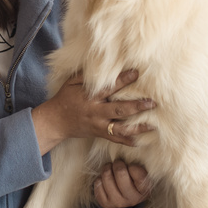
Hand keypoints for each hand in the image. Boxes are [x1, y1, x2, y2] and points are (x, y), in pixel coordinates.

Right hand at [31, 69, 154, 154]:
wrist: (55, 121)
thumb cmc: (65, 98)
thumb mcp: (71, 82)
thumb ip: (87, 75)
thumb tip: (103, 65)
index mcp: (90, 97)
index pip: (109, 87)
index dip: (123, 80)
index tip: (137, 73)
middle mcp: (95, 112)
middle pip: (118, 110)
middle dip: (136, 107)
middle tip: (152, 103)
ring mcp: (98, 125)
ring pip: (119, 129)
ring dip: (137, 128)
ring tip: (152, 125)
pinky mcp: (98, 134)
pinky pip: (114, 140)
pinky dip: (127, 141)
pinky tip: (140, 141)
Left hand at [94, 160, 150, 207]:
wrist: (127, 198)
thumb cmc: (134, 181)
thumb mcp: (142, 174)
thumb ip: (138, 165)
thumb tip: (127, 151)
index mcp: (144, 190)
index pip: (137, 172)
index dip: (132, 165)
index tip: (131, 166)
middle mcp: (132, 199)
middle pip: (120, 173)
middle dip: (118, 164)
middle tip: (118, 163)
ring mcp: (118, 203)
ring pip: (106, 177)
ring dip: (107, 168)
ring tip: (110, 168)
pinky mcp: (105, 204)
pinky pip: (98, 184)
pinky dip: (99, 178)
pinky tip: (105, 179)